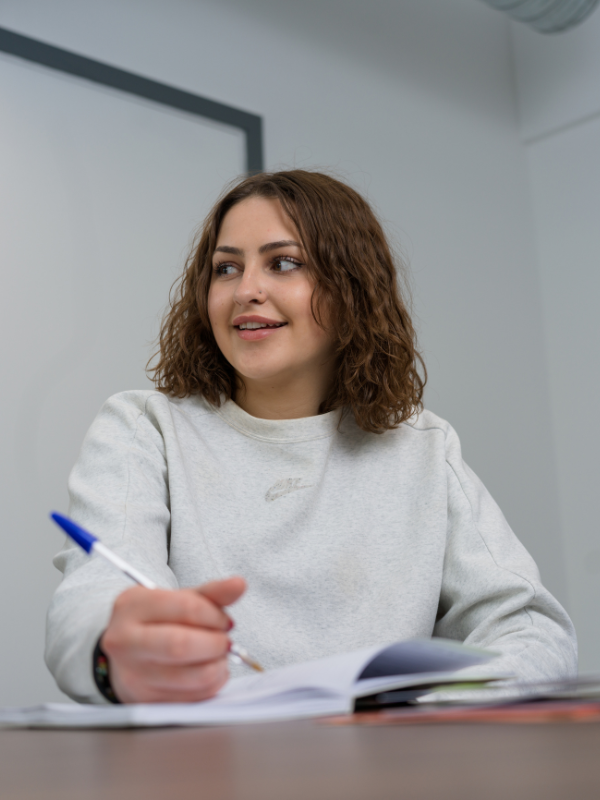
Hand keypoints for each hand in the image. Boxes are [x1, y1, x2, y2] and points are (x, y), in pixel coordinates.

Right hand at [100, 576, 245, 702]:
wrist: (128, 654)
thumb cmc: (157, 622)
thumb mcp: (179, 599)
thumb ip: (211, 593)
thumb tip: (239, 584)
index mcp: (132, 606)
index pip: (186, 608)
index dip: (215, 615)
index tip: (224, 621)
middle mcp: (125, 641)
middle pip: (181, 645)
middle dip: (215, 643)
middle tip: (225, 641)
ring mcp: (132, 674)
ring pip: (190, 676)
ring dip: (217, 666)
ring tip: (218, 656)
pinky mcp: (145, 701)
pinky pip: (192, 698)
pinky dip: (211, 684)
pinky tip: (209, 671)